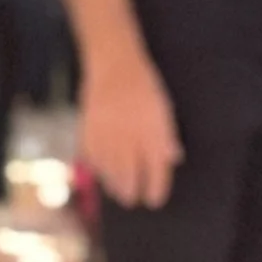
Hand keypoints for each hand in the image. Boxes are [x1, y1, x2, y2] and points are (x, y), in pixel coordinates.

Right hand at [80, 47, 180, 209]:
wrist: (114, 62)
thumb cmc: (144, 86)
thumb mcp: (163, 109)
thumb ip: (166, 136)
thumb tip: (173, 158)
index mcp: (152, 134)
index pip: (156, 174)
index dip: (155, 191)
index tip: (154, 198)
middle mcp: (129, 139)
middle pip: (128, 180)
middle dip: (131, 193)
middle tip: (131, 197)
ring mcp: (107, 136)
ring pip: (108, 173)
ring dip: (113, 184)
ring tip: (117, 188)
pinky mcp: (88, 131)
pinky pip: (91, 159)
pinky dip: (96, 168)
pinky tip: (100, 169)